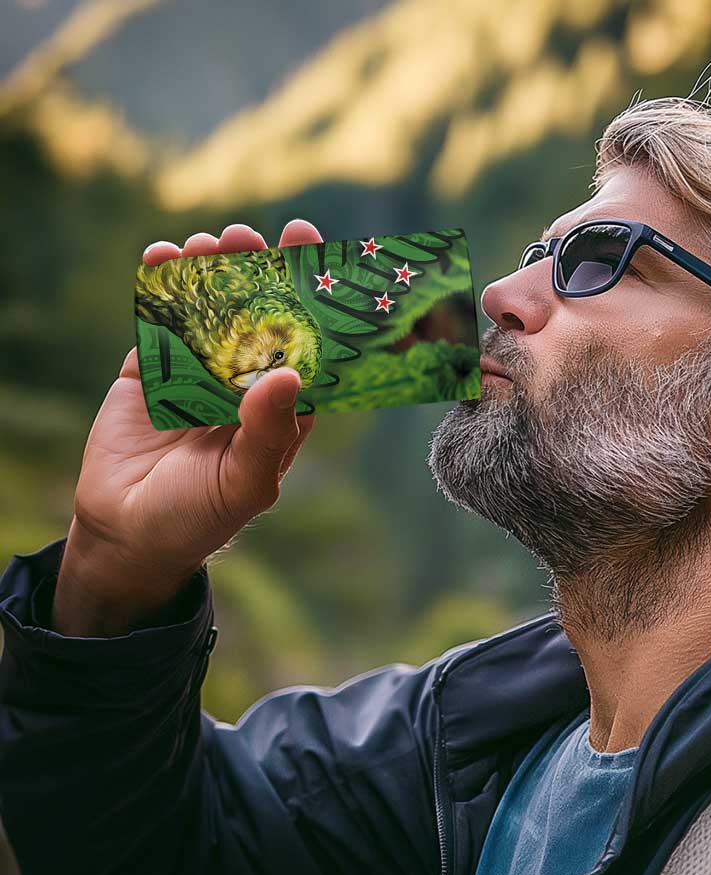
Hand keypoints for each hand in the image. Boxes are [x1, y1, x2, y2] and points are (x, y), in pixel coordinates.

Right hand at [52, 220, 322, 636]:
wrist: (127, 534)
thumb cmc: (200, 517)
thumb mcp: (244, 482)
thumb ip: (268, 432)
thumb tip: (290, 373)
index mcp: (281, 410)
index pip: (305, 348)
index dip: (313, 305)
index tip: (316, 262)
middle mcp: (244, 385)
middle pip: (258, 318)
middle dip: (259, 274)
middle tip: (255, 237)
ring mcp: (198, 373)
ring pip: (210, 311)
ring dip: (212, 273)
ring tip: (211, 242)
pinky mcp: (152, 370)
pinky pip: (160, 322)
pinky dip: (161, 288)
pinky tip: (164, 257)